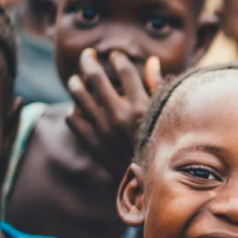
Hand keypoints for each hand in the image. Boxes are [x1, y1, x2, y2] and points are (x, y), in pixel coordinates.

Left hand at [65, 48, 161, 179]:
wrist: (151, 182)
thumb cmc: (162, 145)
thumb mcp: (165, 116)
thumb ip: (157, 87)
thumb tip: (151, 61)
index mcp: (140, 106)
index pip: (123, 69)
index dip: (117, 58)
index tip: (115, 57)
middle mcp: (119, 115)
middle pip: (95, 76)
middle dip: (89, 60)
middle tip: (88, 55)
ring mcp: (102, 129)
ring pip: (78, 94)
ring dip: (76, 82)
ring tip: (78, 80)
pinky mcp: (91, 143)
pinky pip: (72, 118)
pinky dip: (74, 111)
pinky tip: (80, 109)